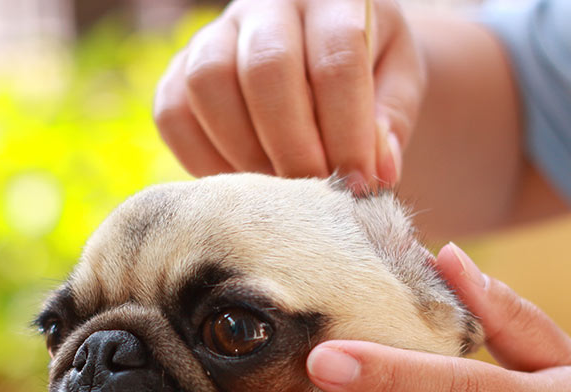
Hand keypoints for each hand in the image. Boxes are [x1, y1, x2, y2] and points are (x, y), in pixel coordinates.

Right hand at [154, 0, 422, 190]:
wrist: (322, 58)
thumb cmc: (368, 75)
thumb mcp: (398, 84)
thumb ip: (390, 122)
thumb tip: (375, 171)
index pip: (337, 57)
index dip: (348, 129)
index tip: (358, 183)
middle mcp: (267, 4)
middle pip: (266, 69)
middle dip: (293, 146)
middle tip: (313, 192)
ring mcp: (215, 33)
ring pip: (208, 83)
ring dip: (244, 151)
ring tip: (277, 190)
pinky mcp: (179, 69)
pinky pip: (172, 113)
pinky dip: (201, 159)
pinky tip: (239, 185)